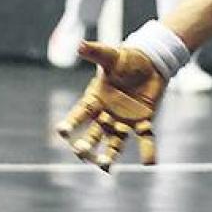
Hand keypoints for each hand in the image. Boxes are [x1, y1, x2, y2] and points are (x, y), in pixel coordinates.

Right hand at [55, 42, 166, 170]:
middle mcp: (105, 115)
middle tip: (81, 152)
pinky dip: (148, 150)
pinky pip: (145, 138)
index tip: (61, 131)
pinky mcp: (143, 122)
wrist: (150, 62)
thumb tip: (79, 44)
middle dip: (86, 144)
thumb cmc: (126, 59)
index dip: (70, 122)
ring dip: (109, 155)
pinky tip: (149, 163)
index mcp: (94, 100)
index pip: (79, 114)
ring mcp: (123, 121)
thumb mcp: (111, 55)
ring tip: (105, 167)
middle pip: (93, 134)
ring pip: (114, 142)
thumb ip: (96, 52)